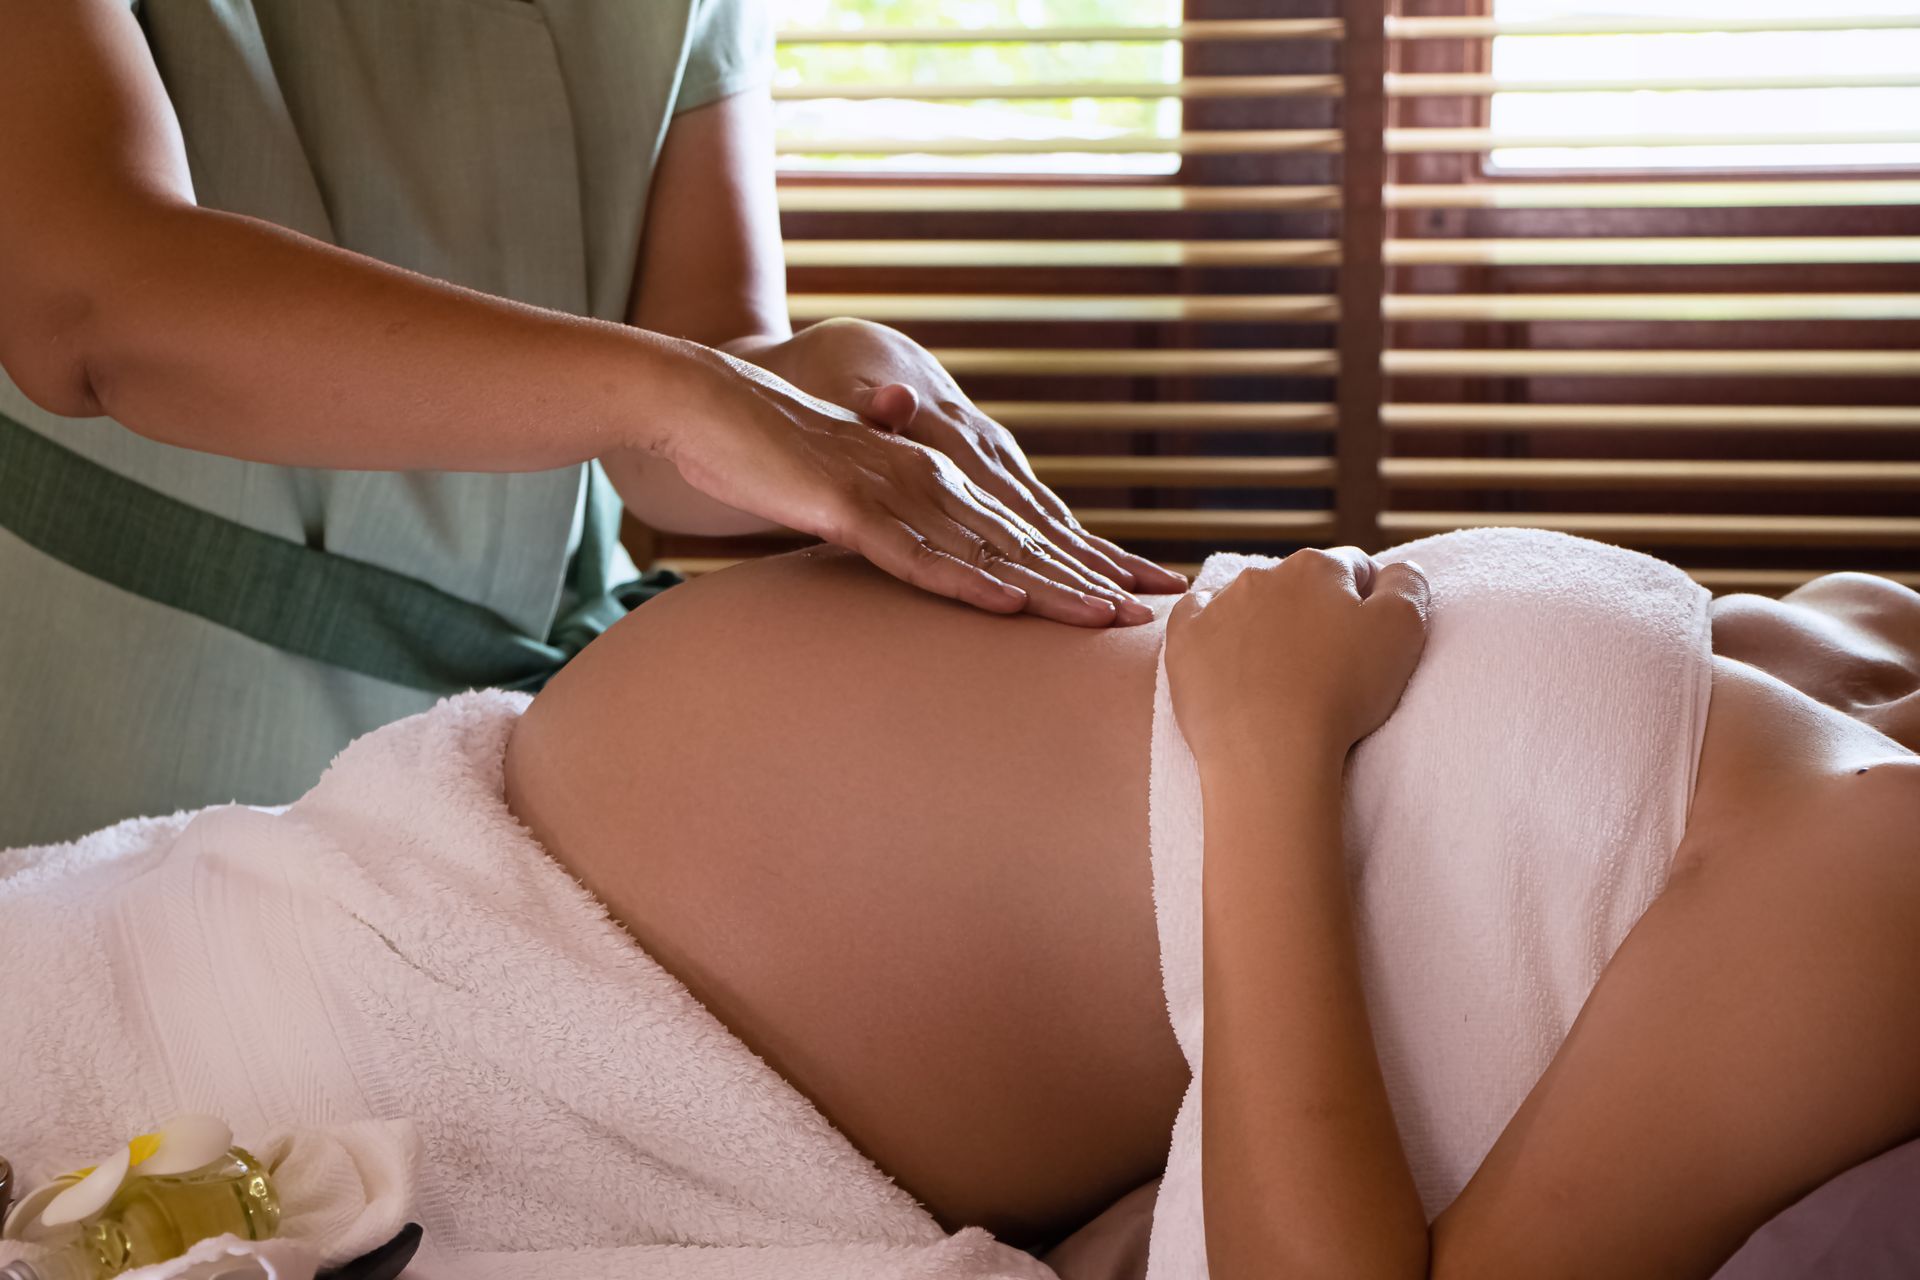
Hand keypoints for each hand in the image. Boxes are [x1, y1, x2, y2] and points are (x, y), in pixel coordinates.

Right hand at [725, 318, 1188, 596]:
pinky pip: (910, 553)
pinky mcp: (844, 506)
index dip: (1087, 560)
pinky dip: (959, 581)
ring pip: (984, 549)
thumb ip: (898, 520)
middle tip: (1158, 611)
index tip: (1142, 591)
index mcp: (938, 474)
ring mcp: (890, 490)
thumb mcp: (851, 493)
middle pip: (1025, 539)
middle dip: (1093, 576)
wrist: (699, 404)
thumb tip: (937, 557)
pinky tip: (1003, 605)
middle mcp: (930, 476)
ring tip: (1108, 618)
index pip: (1027, 526)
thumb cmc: (773, 453)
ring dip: (1047, 588)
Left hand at [1165, 548, 1429, 765]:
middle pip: (1299, 585)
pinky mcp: (1184, 638)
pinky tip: (1226, 656)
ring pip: (1249, 601)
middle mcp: (1263, 574)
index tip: (1363, 640)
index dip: (1364, 602)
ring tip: (1277, 671)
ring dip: (1265, 622)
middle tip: (1324, 662)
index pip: (1352, 569)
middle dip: (1313, 611)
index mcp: (1317, 567)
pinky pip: (1197, 618)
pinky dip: (1213, 631)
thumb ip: (1407, 586)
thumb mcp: (1403, 631)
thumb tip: (1396, 568)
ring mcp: (1217, 605)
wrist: (1269, 750)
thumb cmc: (1341, 693)